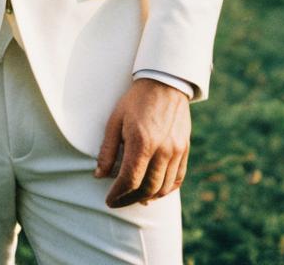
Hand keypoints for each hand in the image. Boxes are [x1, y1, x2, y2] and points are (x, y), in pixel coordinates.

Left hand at [95, 78, 190, 207]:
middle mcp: (162, 150)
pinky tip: (155, 191)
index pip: (130, 180)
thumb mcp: (115, 120)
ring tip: (135, 198)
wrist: (164, 82)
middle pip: (147, 188)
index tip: (109, 200)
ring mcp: (176, 151)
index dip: (118, 194)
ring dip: (148, 197)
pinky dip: (166, 189)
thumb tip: (99, 175)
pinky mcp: (185, 149)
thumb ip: (107, 150)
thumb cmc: (136, 100)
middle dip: (130, 199)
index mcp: (142, 142)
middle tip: (119, 201)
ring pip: (164, 187)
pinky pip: (178, 178)